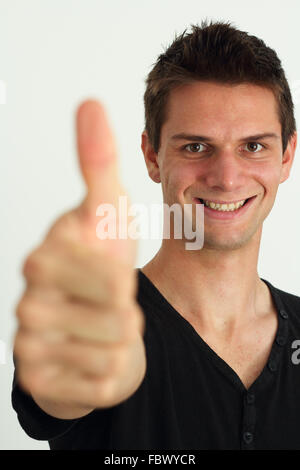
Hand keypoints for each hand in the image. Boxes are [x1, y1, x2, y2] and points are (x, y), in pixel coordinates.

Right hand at [13, 100, 145, 415]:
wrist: (90, 323)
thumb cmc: (101, 262)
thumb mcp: (106, 210)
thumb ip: (97, 161)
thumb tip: (89, 103)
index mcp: (43, 255)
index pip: (112, 273)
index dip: (125, 276)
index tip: (110, 271)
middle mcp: (27, 300)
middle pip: (118, 313)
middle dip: (127, 309)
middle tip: (110, 302)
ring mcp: (30, 343)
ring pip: (115, 350)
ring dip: (123, 339)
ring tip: (103, 326)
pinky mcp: (40, 382)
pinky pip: (106, 381)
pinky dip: (116, 369)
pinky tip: (94, 354)